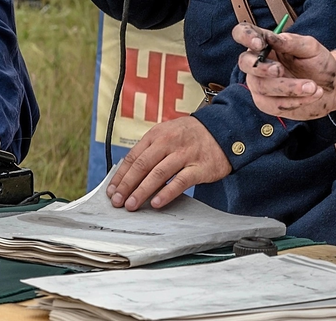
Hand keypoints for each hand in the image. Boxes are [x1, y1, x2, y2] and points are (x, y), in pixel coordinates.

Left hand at [108, 116, 231, 209]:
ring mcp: (185, 154)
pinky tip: (156, 203)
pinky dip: (166, 193)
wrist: (223, 130)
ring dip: (142, 191)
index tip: (112, 190)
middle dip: (127, 185)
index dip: (120, 175)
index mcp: (157, 134)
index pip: (133, 157)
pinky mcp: (200, 167)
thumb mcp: (168, 134)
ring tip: (131, 205)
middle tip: (117, 201)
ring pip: (158, 174)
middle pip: (142, 165)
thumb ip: (150, 151)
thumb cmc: (191, 135)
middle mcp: (169, 142)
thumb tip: (129, 174)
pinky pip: (180, 182)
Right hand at [234, 24, 335, 119]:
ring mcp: (260, 84)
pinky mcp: (267, 103)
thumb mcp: (310, 48)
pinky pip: (273, 105)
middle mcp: (257, 62)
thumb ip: (290, 42)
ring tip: (313, 87)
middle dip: (262, 68)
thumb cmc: (318, 63)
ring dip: (289, 88)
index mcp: (265, 43)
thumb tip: (270, 37)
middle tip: (280, 70)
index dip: (245, 37)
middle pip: (245, 63)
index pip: (242, 33)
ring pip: (262, 87)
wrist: (332, 87)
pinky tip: (312, 95)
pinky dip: (294, 101)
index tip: (260, 44)